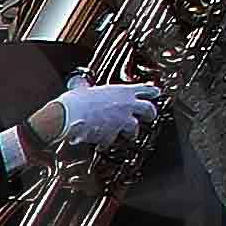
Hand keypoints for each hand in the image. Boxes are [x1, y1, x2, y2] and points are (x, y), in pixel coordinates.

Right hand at [40, 81, 169, 155]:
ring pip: (134, 129)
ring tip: (127, 135)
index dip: (151, 91)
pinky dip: (107, 142)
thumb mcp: (83, 88)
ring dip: (130, 133)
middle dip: (150, 114)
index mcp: (121, 90)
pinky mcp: (114, 134)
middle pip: (149, 109)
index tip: (157, 93)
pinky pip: (113, 140)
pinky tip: (102, 142)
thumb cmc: (75, 101)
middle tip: (150, 117)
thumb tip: (79, 82)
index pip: (144, 89)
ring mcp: (122, 120)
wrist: (69, 116)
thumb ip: (85, 86)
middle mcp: (126, 104)